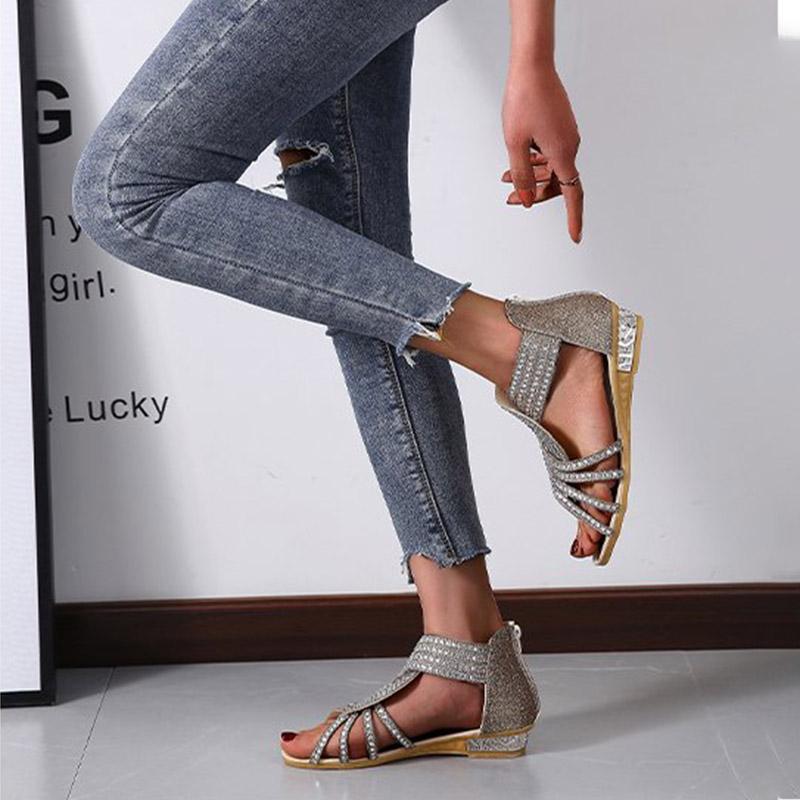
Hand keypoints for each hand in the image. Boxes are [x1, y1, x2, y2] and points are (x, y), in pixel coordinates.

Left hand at [501, 65, 582, 242]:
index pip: (572, 194)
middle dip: (535, 193)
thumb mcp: (514, 144)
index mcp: (563, 152)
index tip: (575, 237)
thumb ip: (521, 176)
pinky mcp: (560, 127)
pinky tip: (516, 161)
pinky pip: (550, 153)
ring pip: (552, 168)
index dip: (574, 218)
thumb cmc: (523, 101)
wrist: (532, 66)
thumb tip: (527, 200)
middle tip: (510, 199)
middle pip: (558, 182)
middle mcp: (570, 145)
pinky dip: (534, 161)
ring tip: (505, 179)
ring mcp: (566, 135)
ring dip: (530, 176)